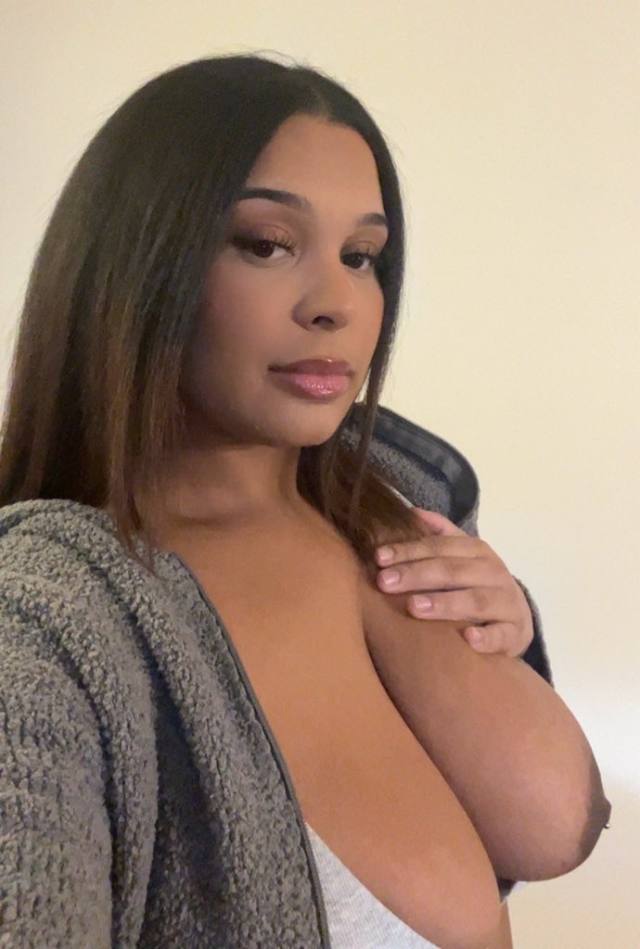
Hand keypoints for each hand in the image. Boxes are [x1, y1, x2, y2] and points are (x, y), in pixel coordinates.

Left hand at [374, 508, 533, 656]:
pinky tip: (468, 639)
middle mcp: (494, 573)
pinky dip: (486, 637)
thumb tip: (411, 512)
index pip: (440, 546)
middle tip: (385, 582)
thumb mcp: (464, 556)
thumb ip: (441, 533)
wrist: (517, 619)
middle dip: (417, 574)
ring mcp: (507, 603)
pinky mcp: (515, 633)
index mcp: (478, 551)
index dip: (409, 550)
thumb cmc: (479, 584)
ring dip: (445, 603)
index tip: (379, 558)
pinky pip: (501, 635)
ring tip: (414, 607)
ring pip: (476, 601)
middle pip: (453, 571)